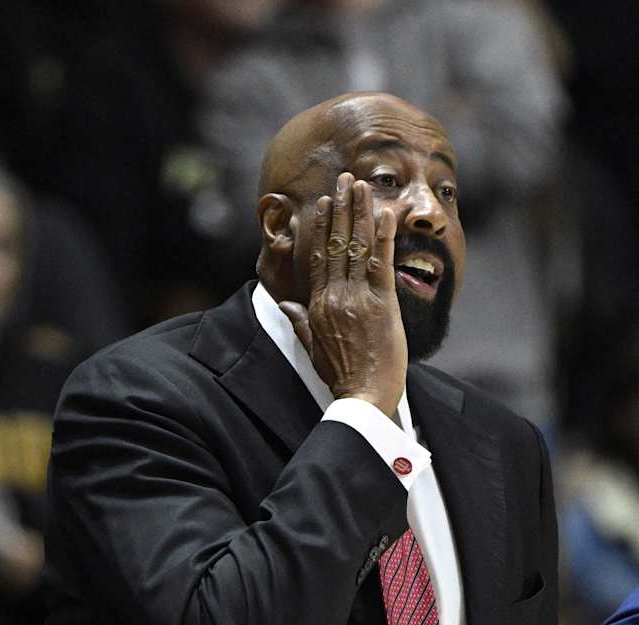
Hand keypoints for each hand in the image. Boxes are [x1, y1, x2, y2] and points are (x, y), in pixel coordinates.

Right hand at [280, 172, 406, 417]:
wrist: (362, 398)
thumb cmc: (341, 377)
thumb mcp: (313, 349)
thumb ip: (299, 322)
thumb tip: (285, 304)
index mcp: (318, 306)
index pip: (318, 258)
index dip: (322, 227)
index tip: (325, 203)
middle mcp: (335, 297)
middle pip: (337, 244)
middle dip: (342, 208)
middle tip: (345, 179)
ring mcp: (358, 299)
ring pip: (357, 248)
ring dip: (361, 213)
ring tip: (363, 185)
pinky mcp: (382, 305)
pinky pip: (381, 264)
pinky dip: (384, 237)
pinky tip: (387, 214)